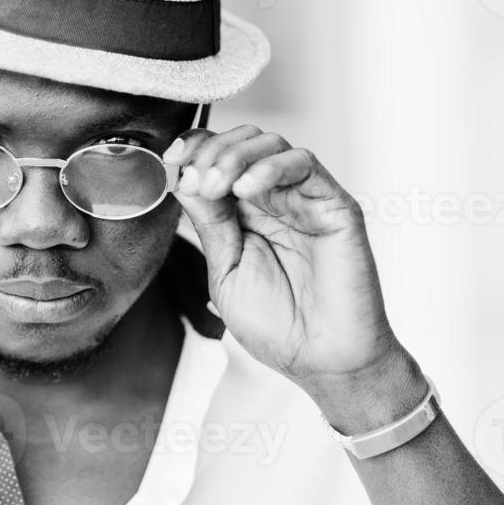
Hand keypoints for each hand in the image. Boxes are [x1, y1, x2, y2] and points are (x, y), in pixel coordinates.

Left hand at [165, 126, 425, 429]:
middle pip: (242, 142)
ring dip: (234, 156)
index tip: (169, 160)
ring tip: (215, 186)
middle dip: (209, 152)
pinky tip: (246, 189)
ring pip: (271, 144)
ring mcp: (305, 201)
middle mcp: (276, 201)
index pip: (219, 160)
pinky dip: (269, 167)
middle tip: (195, 181)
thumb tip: (186, 178)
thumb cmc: (279, 328)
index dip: (193, 151)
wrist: (323, 362)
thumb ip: (210, 225)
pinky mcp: (334, 206)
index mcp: (247, 216)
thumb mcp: (225, 272)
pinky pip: (304, 165)